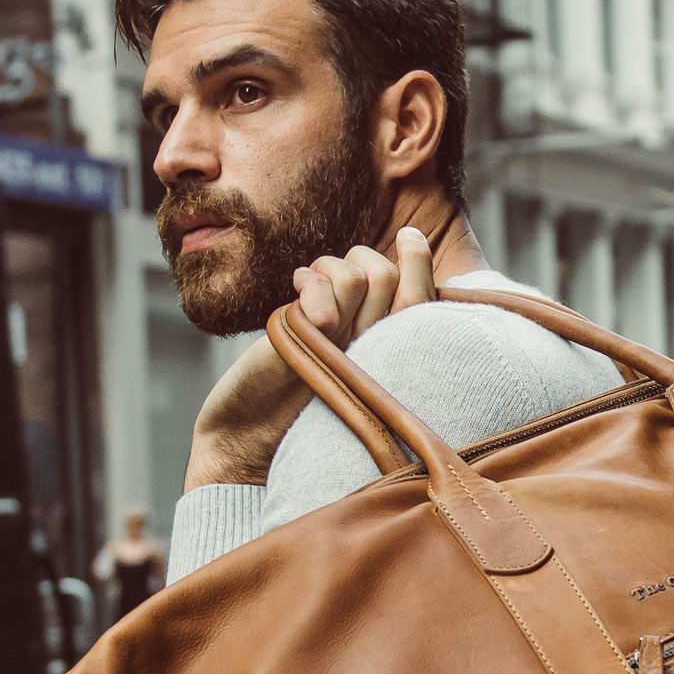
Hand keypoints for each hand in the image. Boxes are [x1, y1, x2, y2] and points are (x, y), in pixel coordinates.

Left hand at [183, 226, 441, 489]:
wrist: (248, 436)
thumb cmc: (292, 389)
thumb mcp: (335, 345)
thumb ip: (366, 311)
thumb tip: (394, 255)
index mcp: (391, 354)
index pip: (425, 298)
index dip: (419, 260)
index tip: (409, 236)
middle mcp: (378, 353)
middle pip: (387, 276)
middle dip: (358, 259)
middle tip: (328, 277)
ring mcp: (348, 351)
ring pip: (357, 276)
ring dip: (326, 270)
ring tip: (306, 288)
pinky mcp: (314, 345)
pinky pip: (326, 294)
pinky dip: (309, 285)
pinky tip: (293, 301)